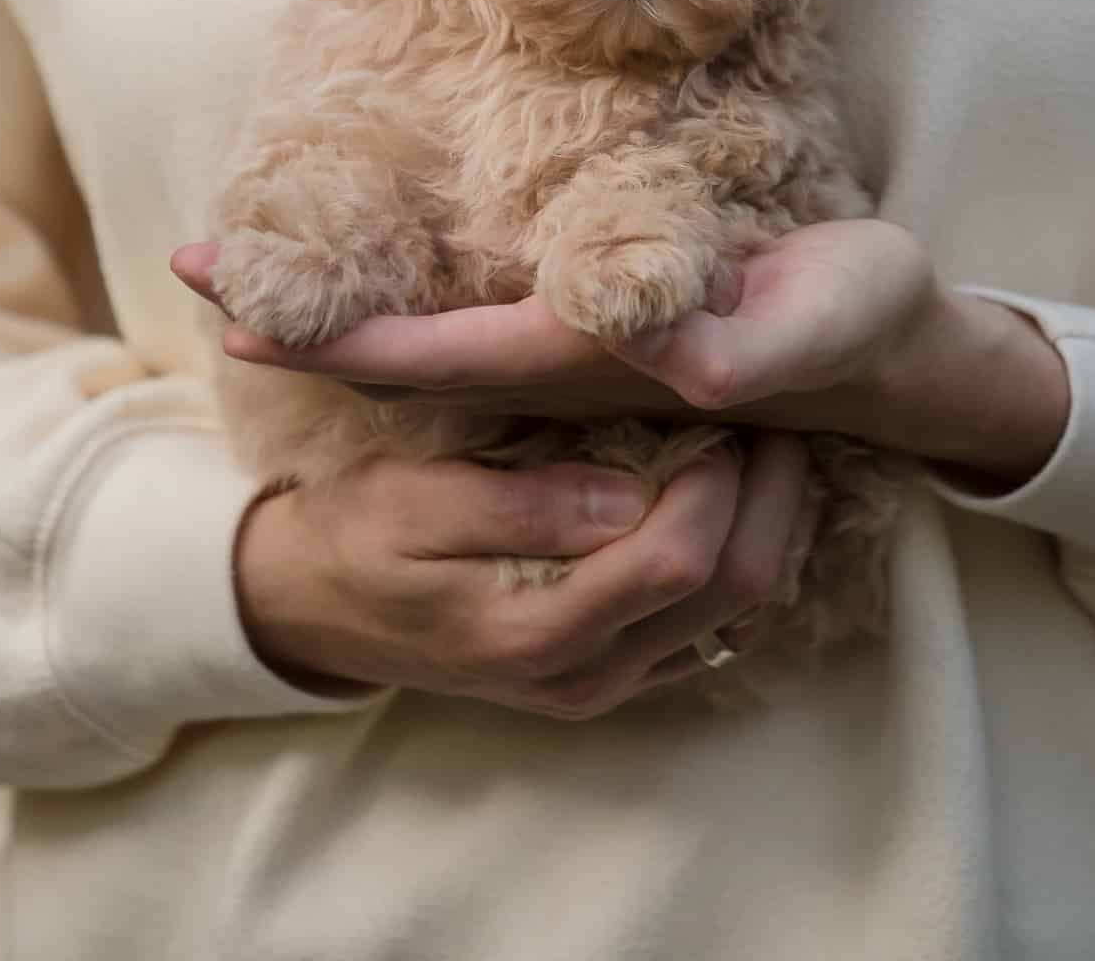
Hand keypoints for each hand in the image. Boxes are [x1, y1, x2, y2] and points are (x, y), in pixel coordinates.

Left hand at [174, 219, 1070, 488]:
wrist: (893, 354)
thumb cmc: (857, 326)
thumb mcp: (823, 320)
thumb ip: (752, 344)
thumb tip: (675, 361)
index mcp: (599, 359)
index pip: (440, 357)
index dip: (338, 337)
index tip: (240, 310)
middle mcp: (565, 363)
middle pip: (403, 355)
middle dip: (301, 319)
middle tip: (190, 272)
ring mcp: (574, 349)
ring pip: (427, 338)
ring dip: (337, 306)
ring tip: (246, 268)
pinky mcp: (596, 323)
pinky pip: (470, 318)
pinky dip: (398, 297)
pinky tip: (367, 272)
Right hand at [234, 435, 818, 717]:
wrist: (313, 610)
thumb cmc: (357, 537)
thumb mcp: (413, 502)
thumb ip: (522, 505)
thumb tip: (630, 497)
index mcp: (536, 632)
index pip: (674, 561)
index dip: (717, 484)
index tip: (722, 411)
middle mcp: (587, 675)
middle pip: (731, 594)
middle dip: (769, 502)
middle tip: (780, 418)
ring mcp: (607, 683)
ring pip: (739, 614)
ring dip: (771, 530)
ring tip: (776, 448)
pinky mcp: (616, 672)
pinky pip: (713, 623)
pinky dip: (742, 559)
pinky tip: (742, 499)